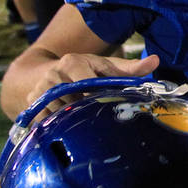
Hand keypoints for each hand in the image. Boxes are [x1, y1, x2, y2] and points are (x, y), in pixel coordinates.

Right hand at [23, 53, 159, 114]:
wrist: (43, 73)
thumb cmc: (84, 70)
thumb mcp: (105, 66)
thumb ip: (130, 68)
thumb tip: (156, 61)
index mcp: (72, 62)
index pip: (86, 83)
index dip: (97, 96)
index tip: (105, 103)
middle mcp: (53, 76)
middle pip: (75, 101)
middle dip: (88, 109)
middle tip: (97, 114)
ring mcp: (39, 92)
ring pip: (62, 114)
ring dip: (74, 119)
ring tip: (83, 117)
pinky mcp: (31, 106)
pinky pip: (49, 123)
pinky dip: (60, 127)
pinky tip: (69, 125)